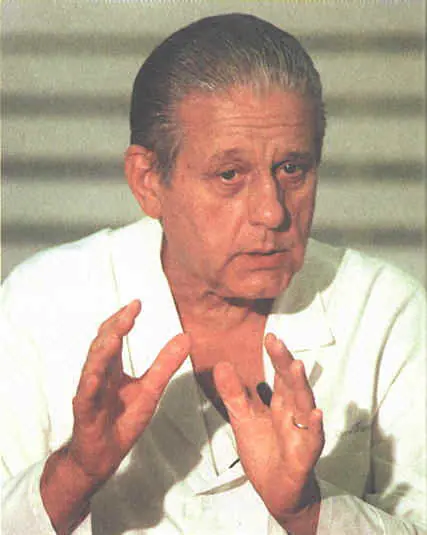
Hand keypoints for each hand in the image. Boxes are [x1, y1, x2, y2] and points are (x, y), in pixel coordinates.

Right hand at [41, 300, 189, 532]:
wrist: (101, 457)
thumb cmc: (121, 421)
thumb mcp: (150, 391)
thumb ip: (165, 364)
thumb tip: (186, 337)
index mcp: (111, 368)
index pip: (113, 337)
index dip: (123, 320)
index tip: (137, 304)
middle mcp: (97, 376)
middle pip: (102, 345)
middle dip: (115, 327)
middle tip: (129, 311)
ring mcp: (89, 394)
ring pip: (92, 367)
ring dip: (102, 350)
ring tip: (116, 333)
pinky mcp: (85, 415)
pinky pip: (85, 399)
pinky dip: (89, 386)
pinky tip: (94, 376)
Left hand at [213, 333, 323, 533]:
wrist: (277, 493)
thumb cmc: (264, 453)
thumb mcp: (243, 420)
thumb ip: (234, 394)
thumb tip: (222, 365)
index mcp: (280, 404)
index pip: (279, 376)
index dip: (276, 356)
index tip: (270, 336)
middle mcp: (294, 413)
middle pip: (291, 384)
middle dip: (285, 363)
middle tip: (276, 342)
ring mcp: (301, 432)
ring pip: (304, 405)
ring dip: (302, 386)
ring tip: (297, 366)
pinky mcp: (305, 455)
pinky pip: (312, 439)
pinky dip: (314, 426)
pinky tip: (314, 414)